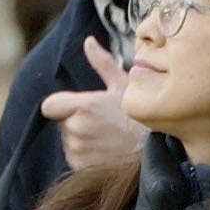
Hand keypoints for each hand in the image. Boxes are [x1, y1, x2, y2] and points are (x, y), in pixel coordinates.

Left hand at [39, 41, 144, 172]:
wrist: (160, 155)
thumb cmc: (145, 120)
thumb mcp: (126, 87)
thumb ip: (102, 63)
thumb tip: (89, 41)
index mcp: (84, 106)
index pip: (50, 105)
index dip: (62, 106)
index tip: (81, 108)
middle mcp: (77, 128)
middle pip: (63, 123)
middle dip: (77, 122)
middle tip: (105, 124)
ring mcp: (78, 150)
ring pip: (70, 141)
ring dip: (82, 139)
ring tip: (109, 139)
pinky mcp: (82, 167)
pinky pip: (76, 158)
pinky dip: (87, 156)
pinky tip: (108, 152)